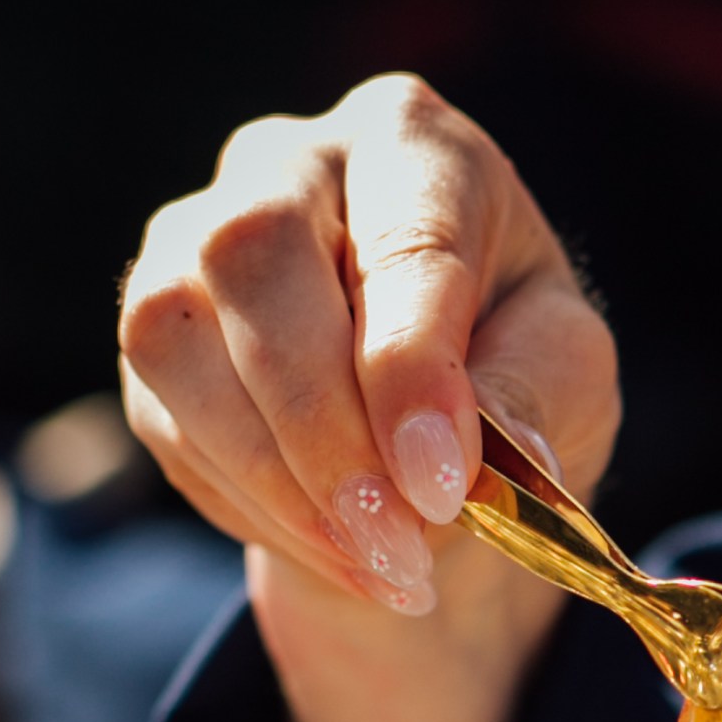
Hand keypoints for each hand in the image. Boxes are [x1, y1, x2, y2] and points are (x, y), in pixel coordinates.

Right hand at [118, 74, 621, 721]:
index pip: (410, 220)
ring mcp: (202, 232)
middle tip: (407, 550)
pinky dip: (237, 494)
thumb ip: (535, 405)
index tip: (446, 477)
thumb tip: (466, 439)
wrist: (446, 502)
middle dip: (329, 424)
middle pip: (254, 252)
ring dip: (277, 473)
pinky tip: (326, 544)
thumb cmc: (531, 431)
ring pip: (176, 329)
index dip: (417, 351)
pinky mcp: (149, 325)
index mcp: (434, 150)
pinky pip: (153, 409)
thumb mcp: (573, 411)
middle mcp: (305, 159)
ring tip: (383, 571)